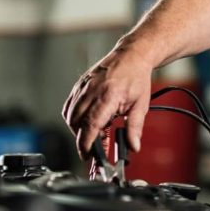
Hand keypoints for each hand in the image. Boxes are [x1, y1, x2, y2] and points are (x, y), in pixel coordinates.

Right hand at [62, 42, 153, 159]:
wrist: (131, 55)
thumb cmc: (136, 77)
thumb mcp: (140, 105)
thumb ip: (134, 127)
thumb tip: (133, 146)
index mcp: (108, 96)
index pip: (90, 124)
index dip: (86, 143)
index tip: (87, 155)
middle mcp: (92, 91)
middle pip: (77, 123)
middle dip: (83, 140)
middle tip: (95, 149)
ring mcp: (83, 87)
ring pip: (70, 116)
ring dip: (78, 130)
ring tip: (94, 134)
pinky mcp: (79, 85)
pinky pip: (69, 106)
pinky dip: (73, 118)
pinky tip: (85, 122)